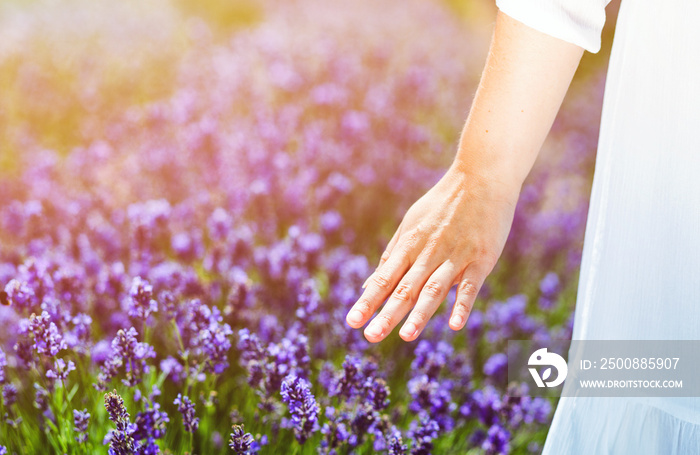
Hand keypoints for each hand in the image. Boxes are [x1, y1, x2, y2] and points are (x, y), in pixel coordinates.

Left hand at [345, 165, 520, 342]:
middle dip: (387, 314)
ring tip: (405, 336)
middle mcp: (428, 252)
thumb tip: (368, 285)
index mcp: (409, 244)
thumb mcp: (411, 224)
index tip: (352, 322)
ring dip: (420, 314)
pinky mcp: (481, 259)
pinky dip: (462, 305)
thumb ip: (391, 256)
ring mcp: (455, 257)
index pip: (384, 278)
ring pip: (434, 289)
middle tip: (370, 337)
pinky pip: (469, 286)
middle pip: (405, 288)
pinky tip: (455, 324)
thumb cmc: (443, 204)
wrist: (482, 177)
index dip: (368, 301)